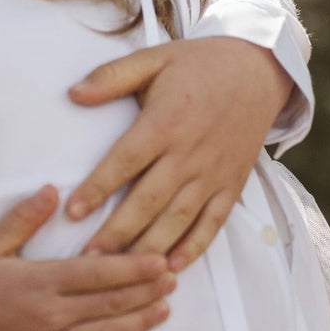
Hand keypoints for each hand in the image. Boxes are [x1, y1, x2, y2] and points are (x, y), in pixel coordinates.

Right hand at [0, 186, 174, 330]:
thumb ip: (23, 218)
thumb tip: (53, 190)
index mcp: (39, 281)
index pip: (98, 273)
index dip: (133, 267)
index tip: (160, 260)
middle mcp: (51, 315)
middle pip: (111, 304)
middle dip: (146, 291)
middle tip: (174, 279)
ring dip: (139, 323)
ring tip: (164, 310)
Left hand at [66, 37, 292, 268]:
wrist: (257, 71)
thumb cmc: (197, 65)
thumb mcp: (153, 58)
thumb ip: (111, 77)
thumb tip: (72, 93)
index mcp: (164, 123)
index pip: (125, 161)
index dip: (97, 188)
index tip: (72, 212)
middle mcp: (188, 154)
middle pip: (148, 201)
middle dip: (116, 233)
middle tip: (87, 260)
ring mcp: (212, 174)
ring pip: (177, 220)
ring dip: (149, 248)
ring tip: (121, 272)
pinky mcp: (231, 186)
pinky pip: (212, 224)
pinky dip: (193, 248)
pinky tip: (171, 268)